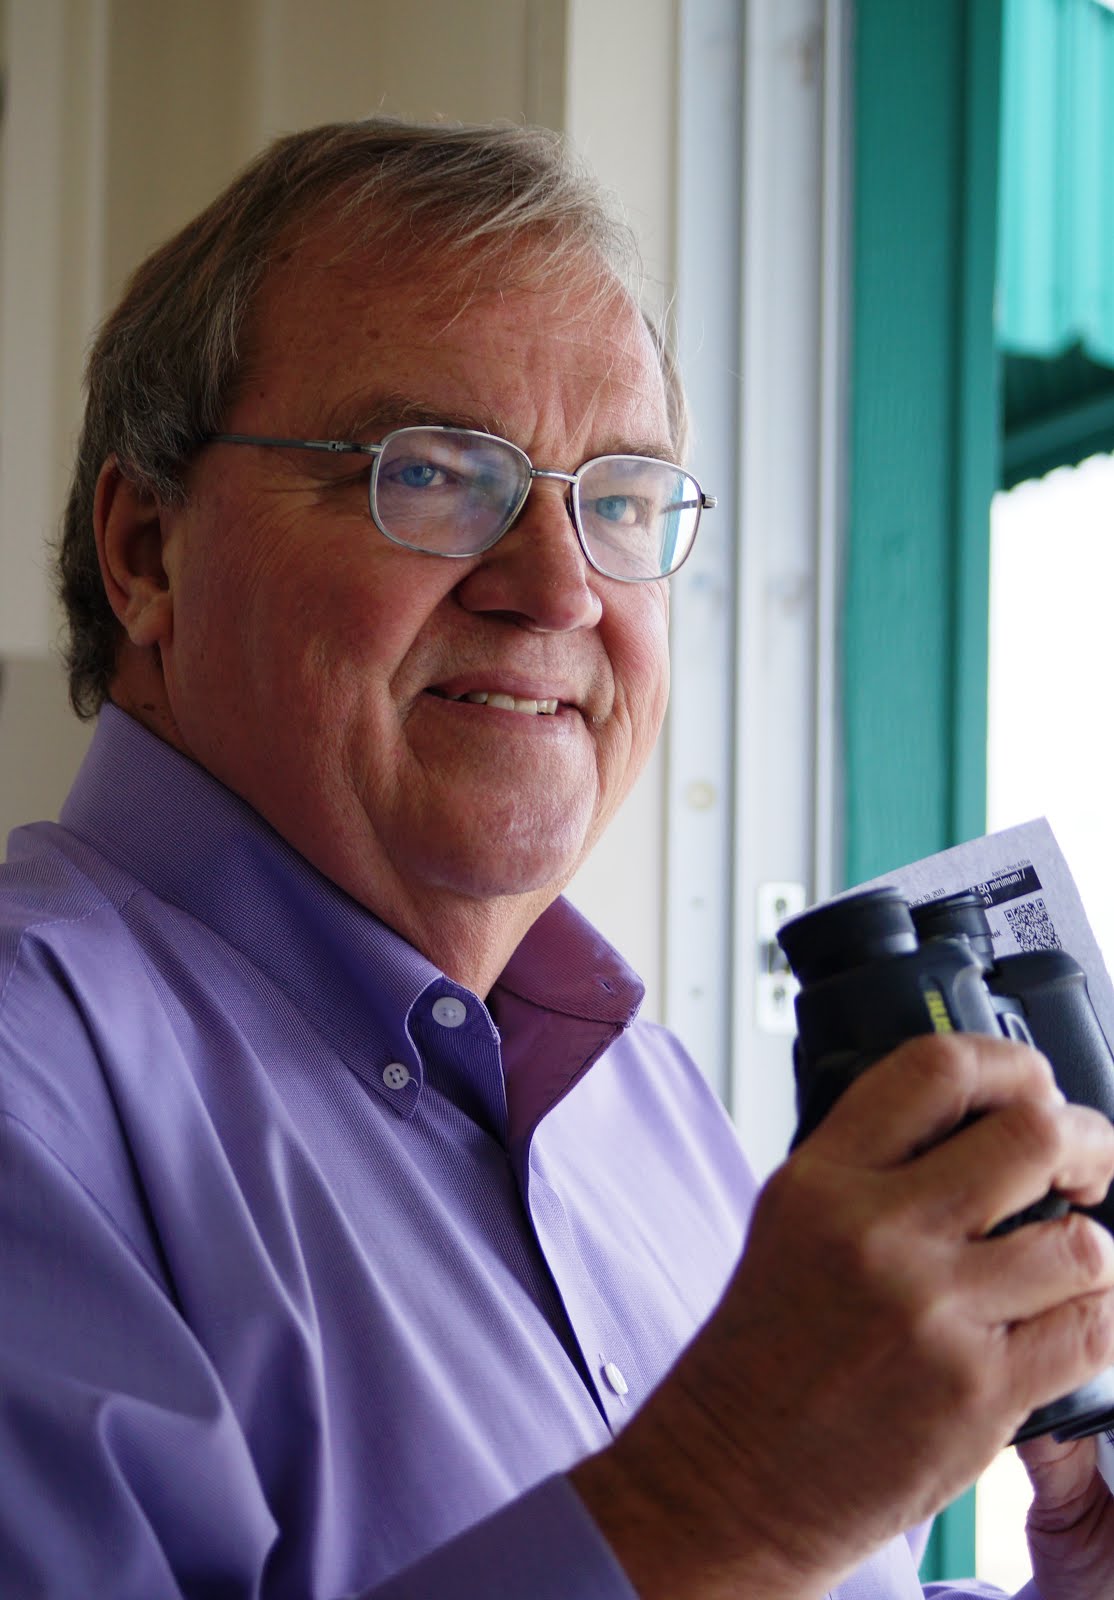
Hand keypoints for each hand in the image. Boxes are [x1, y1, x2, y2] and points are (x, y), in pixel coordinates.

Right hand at [572, 1034, 1113, 1598]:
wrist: (735, 1475)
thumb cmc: (764, 1353)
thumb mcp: (793, 1221)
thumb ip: (874, 1164)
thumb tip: (979, 1121)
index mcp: (822, 1180)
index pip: (937, 1070)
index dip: (1012, 1062)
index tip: (1037, 1083)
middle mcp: (876, 1233)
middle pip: (1032, 1136)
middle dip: (1088, 1141)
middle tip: (1089, 1163)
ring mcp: (932, 1313)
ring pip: (1081, 1242)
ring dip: (1092, 1246)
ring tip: (1070, 1259)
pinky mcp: (980, 1393)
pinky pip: (1089, 1328)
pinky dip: (1095, 1317)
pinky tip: (1065, 1318)